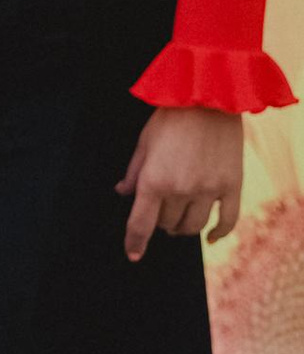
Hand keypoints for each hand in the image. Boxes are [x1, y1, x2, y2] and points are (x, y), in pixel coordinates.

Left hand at [119, 105, 244, 262]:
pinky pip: (227, 220)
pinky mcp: (231, 186)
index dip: (135, 243)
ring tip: (180, 218)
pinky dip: (218, 233)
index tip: (134, 254)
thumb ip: (133, 172)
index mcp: (154, 180)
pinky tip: (211, 237)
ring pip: (193, 226)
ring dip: (183, 226)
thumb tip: (122, 192)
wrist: (209, 98)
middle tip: (161, 210)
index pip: (140, 224)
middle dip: (161, 221)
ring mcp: (208, 190)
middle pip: (167, 223)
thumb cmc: (171, 117)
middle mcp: (180, 190)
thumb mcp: (144, 142)